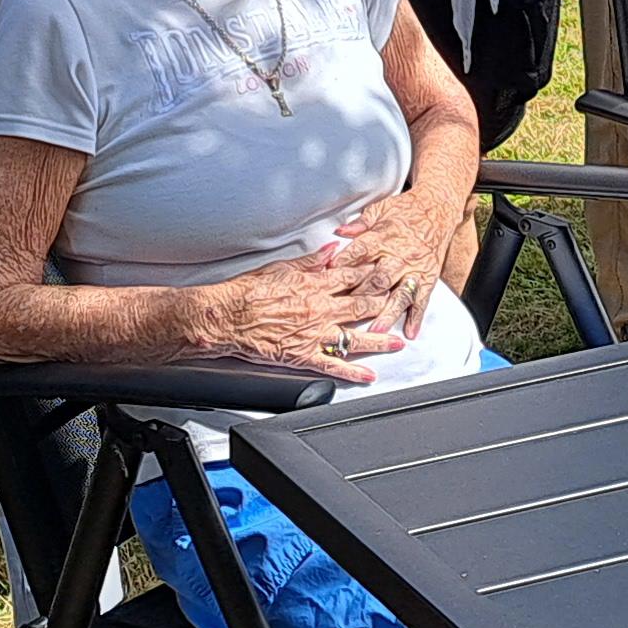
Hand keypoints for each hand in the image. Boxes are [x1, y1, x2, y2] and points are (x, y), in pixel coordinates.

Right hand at [203, 239, 430, 381]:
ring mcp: (313, 334)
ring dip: (378, 340)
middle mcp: (319, 309)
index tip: (388, 272)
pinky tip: (368, 375)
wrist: (226, 316)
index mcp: (313, 285)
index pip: (351, 277)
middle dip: (384, 306)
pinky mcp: (302, 355)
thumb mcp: (281, 267)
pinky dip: (352, 372)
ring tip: (397, 343)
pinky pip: (333, 366)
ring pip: (353, 338)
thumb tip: (332, 252)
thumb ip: (311, 261)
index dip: (372, 275)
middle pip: (360, 306)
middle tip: (401, 306)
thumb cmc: (247, 291)